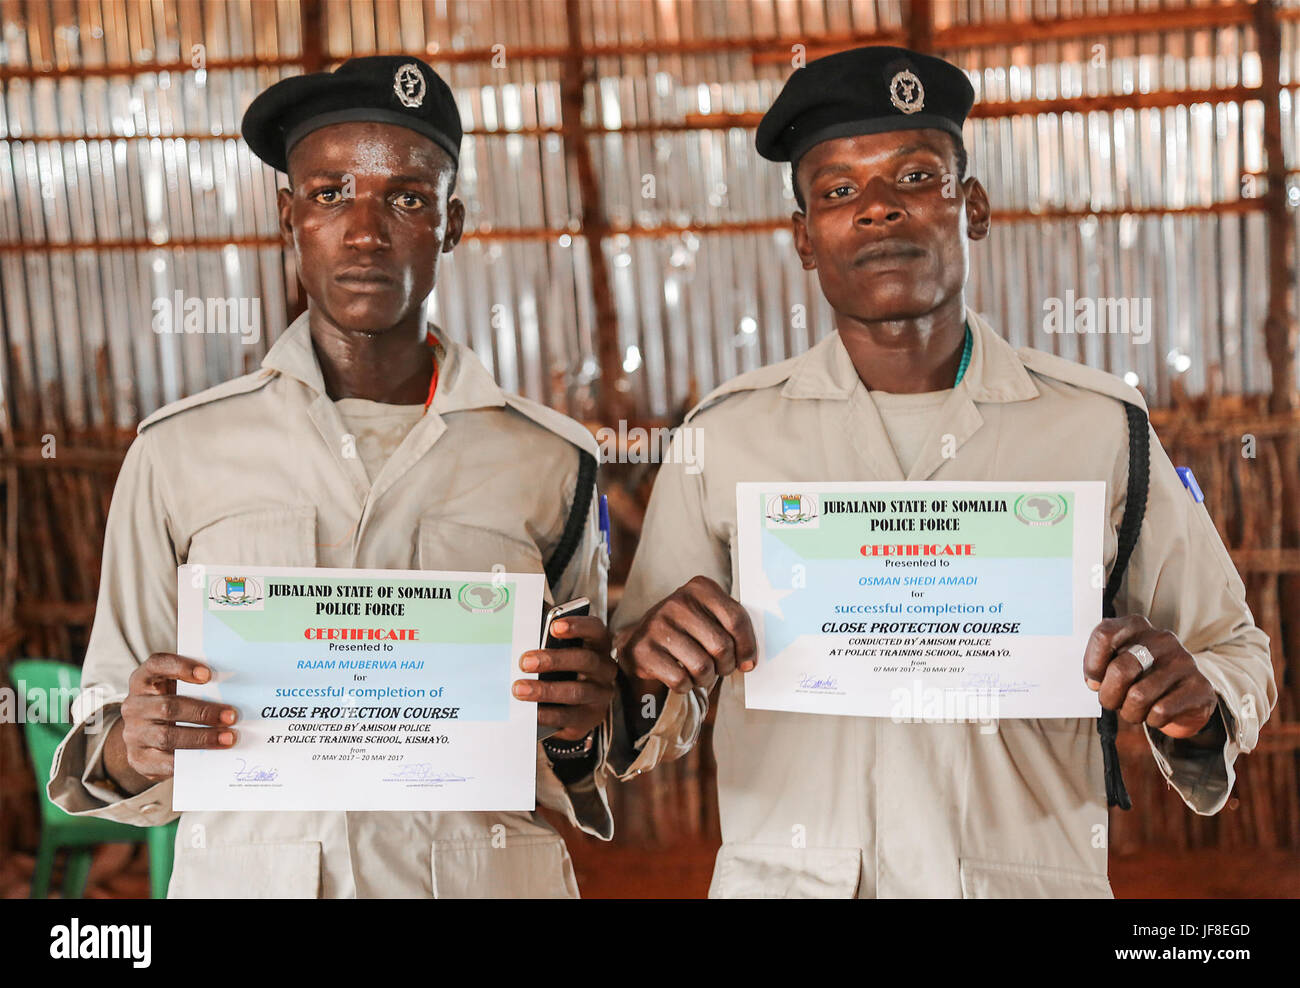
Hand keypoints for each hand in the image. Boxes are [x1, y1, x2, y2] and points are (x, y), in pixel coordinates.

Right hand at [106, 652, 238, 791]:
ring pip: (167, 736)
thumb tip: (234, 689)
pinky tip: (211, 756)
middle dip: (203, 712)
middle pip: (168, 706)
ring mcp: (133, 733)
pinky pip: (165, 761)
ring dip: (202, 737)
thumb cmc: (173, 705)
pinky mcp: (138, 758)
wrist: (148, 739)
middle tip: (232, 716)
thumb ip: (197, 686)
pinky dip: (190, 758)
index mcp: (144, 680)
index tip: (208, 674)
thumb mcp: (178, 690)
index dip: (180, 667)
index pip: (156, 665)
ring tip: (228, 738)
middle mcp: (134, 705)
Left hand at [513, 616, 615, 740]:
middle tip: (525, 662)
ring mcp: (599, 696)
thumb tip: (524, 632)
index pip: (595, 630)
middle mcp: (604, 670)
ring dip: (546, 690)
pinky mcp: (589, 719)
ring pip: (577, 691)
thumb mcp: (558, 652)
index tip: (554, 626)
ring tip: (520, 689)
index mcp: (598, 646)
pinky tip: (531, 711)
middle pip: (586, 660)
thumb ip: (547, 641)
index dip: (578, 626)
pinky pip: (569, 717)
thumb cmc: (561, 671)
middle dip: (554, 660)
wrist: (570, 708)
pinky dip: (547, 714)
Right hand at [618, 575, 756, 695]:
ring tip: (701, 673)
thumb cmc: (687, 630)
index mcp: (700, 588)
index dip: (747, 647)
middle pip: (721, 646)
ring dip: (706, 678)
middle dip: (726, 666)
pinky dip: (686, 686)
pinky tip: (682, 676)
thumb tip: (748, 661)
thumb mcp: (710, 616)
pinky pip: (680, 680)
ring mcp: (658, 625)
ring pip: (702, 667)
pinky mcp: (644, 650)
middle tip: (721, 668)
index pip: (736, 619)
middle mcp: (677, 603)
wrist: (643, 638)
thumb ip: (733, 629)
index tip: (747, 661)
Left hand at [1083, 616, 1221, 740]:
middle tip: (1112, 702)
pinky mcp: (1199, 686)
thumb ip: (1101, 666)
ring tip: (1135, 710)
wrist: (1184, 699)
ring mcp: (1183, 661)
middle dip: (1109, 696)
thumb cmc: (1141, 679)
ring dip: (1130, 712)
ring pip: (1138, 696)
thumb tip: (1095, 682)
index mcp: (1136, 626)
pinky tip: (1156, 714)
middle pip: (1120, 670)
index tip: (1094, 681)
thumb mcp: (1117, 665)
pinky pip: (1161, 711)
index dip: (1092, 664)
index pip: (1104, 635)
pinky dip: (1152, 720)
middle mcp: (1161, 639)